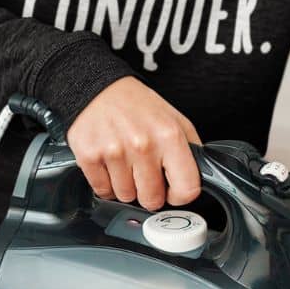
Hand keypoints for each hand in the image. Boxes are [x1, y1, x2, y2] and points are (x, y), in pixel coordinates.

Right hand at [66, 76, 202, 211]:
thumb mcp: (174, 119)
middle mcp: (143, 145)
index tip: (172, 189)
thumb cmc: (136, 105)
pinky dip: (106, 182)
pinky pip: (103, 191)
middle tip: (143, 171)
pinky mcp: (89, 157)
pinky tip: (109, 163)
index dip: (180, 194)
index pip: (186, 189)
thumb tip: (199, 177)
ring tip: (124, 162)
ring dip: (125, 186)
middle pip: (152, 200)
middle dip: (148, 191)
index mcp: (169, 135)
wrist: (98, 88)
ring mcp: (115, 152)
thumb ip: (190, 149)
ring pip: (126, 197)